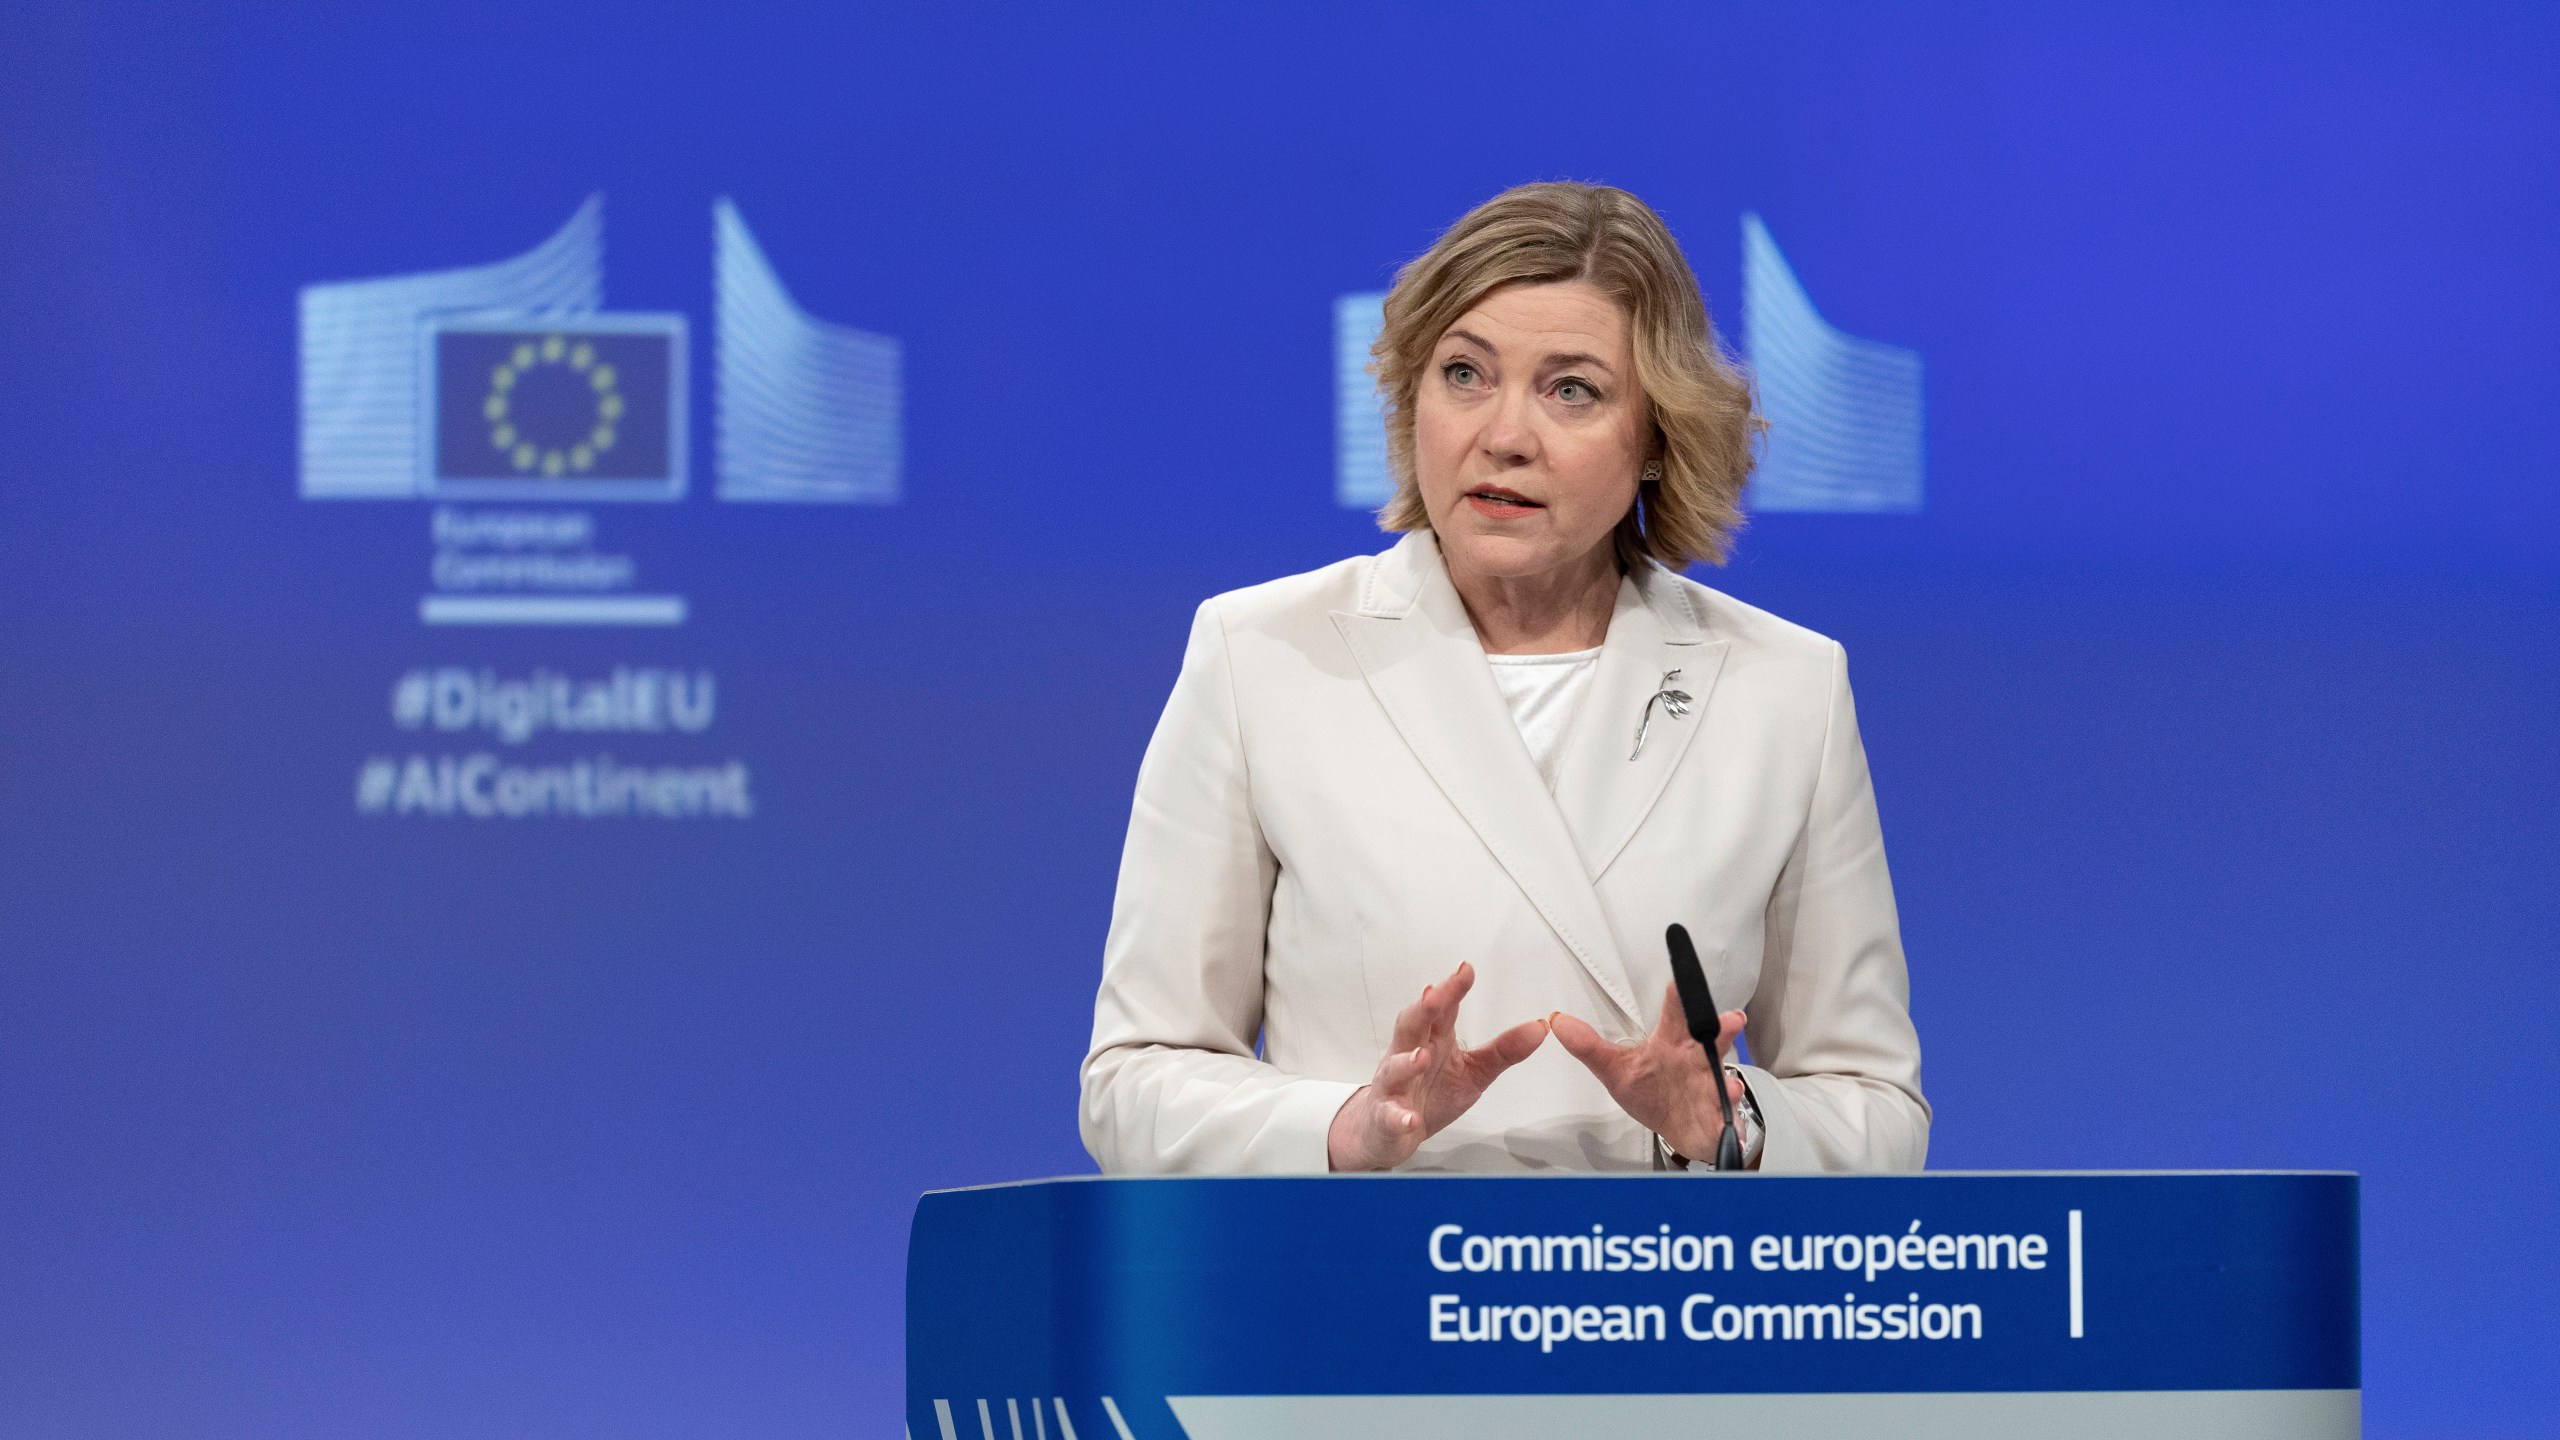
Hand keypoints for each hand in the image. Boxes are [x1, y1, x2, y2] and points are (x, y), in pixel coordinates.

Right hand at [1327, 962, 1549, 1171]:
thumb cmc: (1429, 1094)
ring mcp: (1393, 1087)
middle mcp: (1408, 1055)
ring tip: (1422, 1057)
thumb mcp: (1473, 1071)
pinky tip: (1410, 1119)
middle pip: (1412, 1026)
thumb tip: (1539, 1028)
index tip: (1466, 970)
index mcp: (1432, 1039)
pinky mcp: (1386, 1118)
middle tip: (1435, 994)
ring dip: (1407, 1062)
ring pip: (1395, 1069)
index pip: (1441, 1009)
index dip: (1451, 988)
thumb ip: (1503, 1050)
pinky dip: (1398, 1118)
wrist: (1389, 1131)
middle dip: (1422, 1009)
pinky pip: (1390, 1117)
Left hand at [1550, 984, 1747, 1164]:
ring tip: (1730, 1079)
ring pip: (1723, 1071)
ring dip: (1729, 1075)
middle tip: (1729, 1020)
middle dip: (1721, 1026)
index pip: (1675, 1013)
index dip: (1678, 996)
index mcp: (1671, 1042)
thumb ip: (1588, 1046)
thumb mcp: (1615, 1069)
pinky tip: (1726, 1100)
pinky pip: (1726, 1109)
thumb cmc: (1652, 1092)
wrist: (1679, 1129)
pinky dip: (1728, 1106)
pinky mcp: (1719, 1110)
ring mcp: (1711, 1083)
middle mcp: (1695, 1058)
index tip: (1678, 983)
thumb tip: (1558, 1022)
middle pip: (1710, 1036)